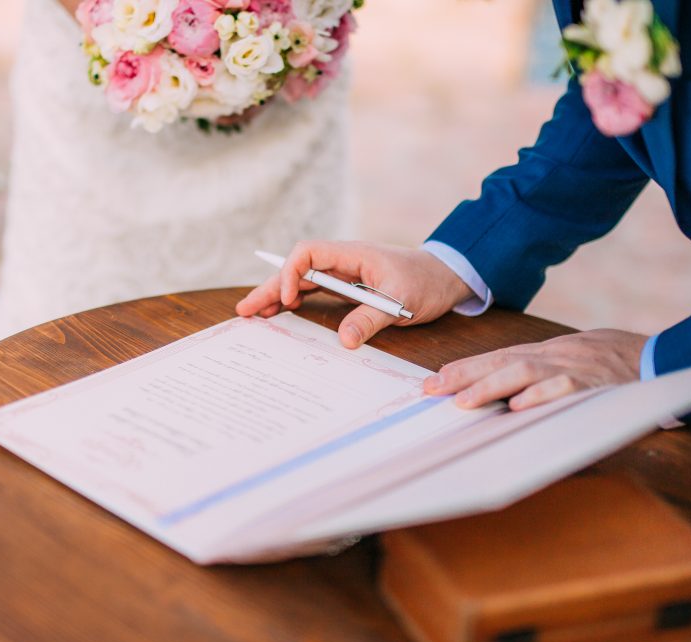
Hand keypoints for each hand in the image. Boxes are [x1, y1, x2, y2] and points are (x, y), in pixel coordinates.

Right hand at [236, 241, 473, 347]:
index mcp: (353, 255)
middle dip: (271, 287)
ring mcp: (343, 273)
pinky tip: (282, 312)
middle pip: (297, 269)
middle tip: (245, 310)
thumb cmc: (426, 282)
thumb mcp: (402, 302)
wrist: (445, 277)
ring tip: (252, 313)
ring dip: (278, 295)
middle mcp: (343, 261)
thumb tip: (345, 340)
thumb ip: (372, 318)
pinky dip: (296, 300)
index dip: (291, 273)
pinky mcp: (347, 287)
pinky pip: (314, 290)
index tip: (290, 299)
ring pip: (301, 280)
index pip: (308, 252)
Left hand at [423, 329, 647, 409]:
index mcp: (546, 353)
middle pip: (501, 361)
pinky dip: (541, 397)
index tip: (433, 382)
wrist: (659, 357)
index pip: (497, 358)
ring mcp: (573, 369)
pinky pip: (565, 390)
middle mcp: (554, 356)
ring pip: (525, 372)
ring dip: (492, 386)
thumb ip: (538, 374)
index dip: (464, 369)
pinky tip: (518, 407)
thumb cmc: (610, 363)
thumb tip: (502, 396)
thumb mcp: (569, 361)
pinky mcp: (595, 386)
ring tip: (464, 402)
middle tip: (432, 389)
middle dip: (464, 375)